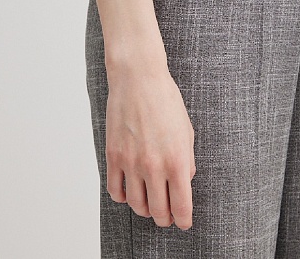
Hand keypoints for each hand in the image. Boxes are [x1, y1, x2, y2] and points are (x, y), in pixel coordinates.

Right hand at [105, 65, 195, 229]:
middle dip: (165, 218)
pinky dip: (123, 197)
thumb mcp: (186, 130)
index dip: (183, 220)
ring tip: (150, 202)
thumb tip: (185, 181)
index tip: (183, 222)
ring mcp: (131, 162)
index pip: (181, 206)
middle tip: (167, 215)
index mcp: (177, 160)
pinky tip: (130, 190)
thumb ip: (187, 160)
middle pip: (158, 212)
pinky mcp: (113, 156)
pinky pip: (115, 191)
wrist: (138, 78)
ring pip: (136, 205)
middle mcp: (154, 165)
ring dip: (145, 209)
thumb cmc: (165, 99)